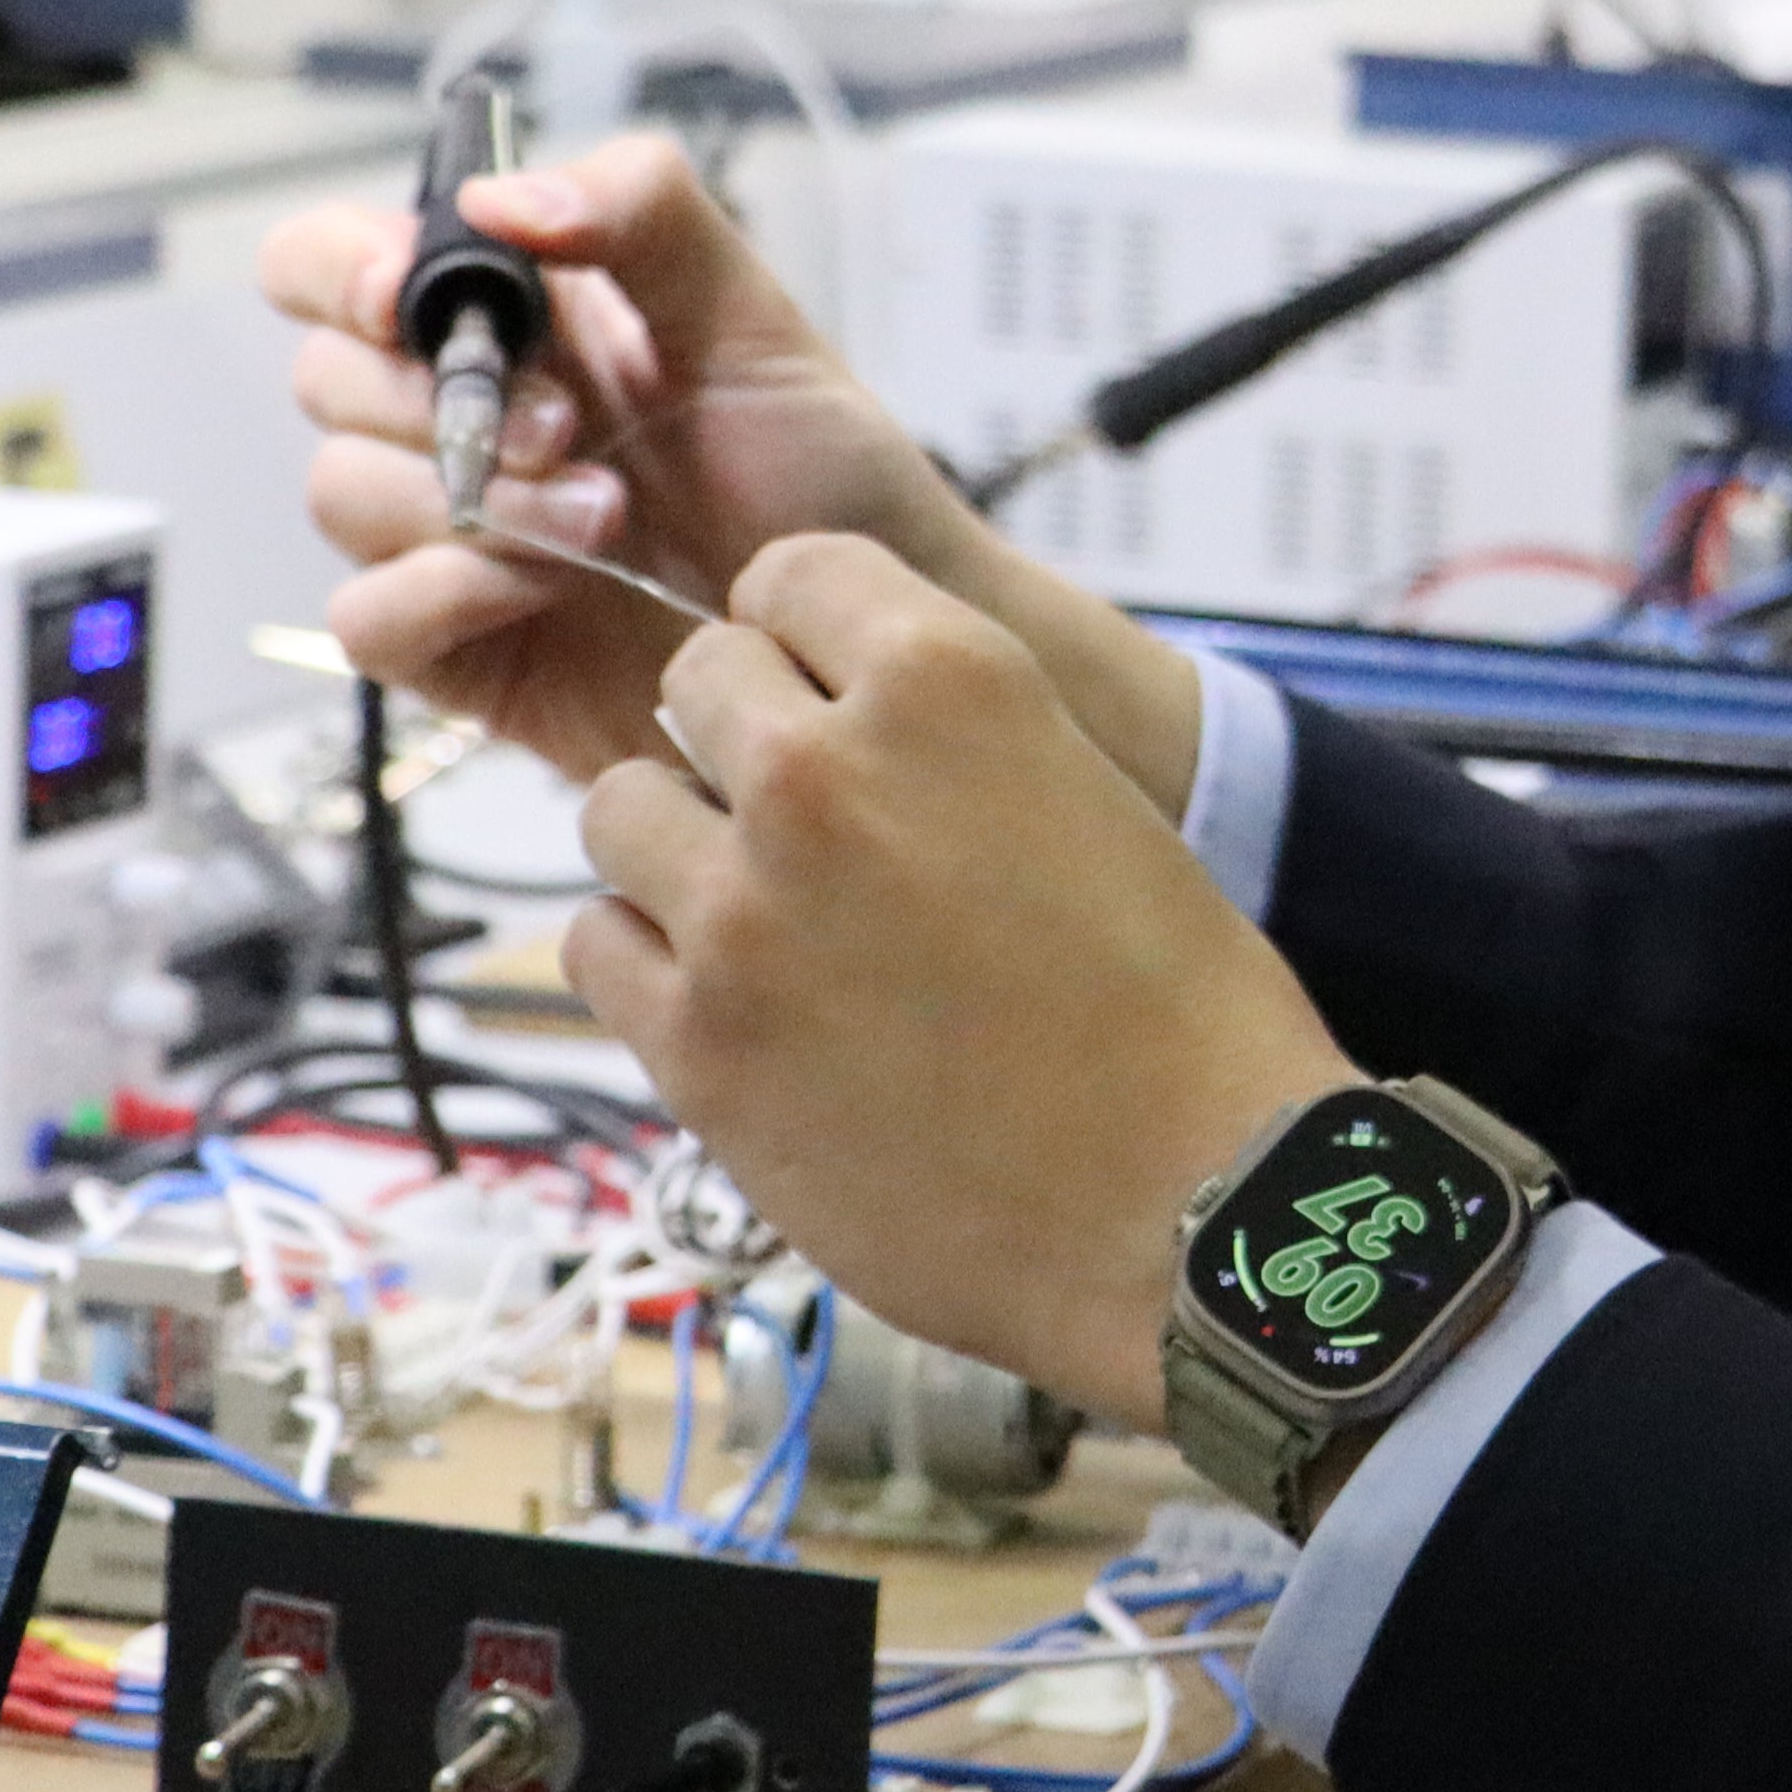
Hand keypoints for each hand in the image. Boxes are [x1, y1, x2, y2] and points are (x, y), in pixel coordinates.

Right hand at [268, 137, 1195, 807]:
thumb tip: (497, 198)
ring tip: (608, 520)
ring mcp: (449, 530)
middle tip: (573, 428)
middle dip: (441, 398)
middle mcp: (461, 413)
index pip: (333, 261)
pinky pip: (367, 617)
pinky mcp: (456, 644)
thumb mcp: (752, 317)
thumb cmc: (817, 472)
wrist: (857, 636)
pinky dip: (441, 593)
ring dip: (473, 500)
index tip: (407, 297)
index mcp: (507, 314)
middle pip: (326, 376)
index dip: (340, 269)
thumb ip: (643, 215)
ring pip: (342, 491)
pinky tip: (542, 592)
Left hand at [572, 535, 1353, 1432]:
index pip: (791, 572)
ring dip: (680, 848)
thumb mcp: (1088, 796)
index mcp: (950, 681)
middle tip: (804, 823)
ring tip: (763, 917)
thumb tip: (843, 715)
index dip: (805, 633)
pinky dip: (650, 965)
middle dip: (741, 735)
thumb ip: (950, 735)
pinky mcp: (695, 1046)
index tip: (822, 687)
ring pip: (618, 807)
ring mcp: (743, 910)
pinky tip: (736, 1004)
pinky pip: (595, 944)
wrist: (1196, 1218)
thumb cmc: (1180, 1025)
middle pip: (695, 679)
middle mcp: (826, 771)